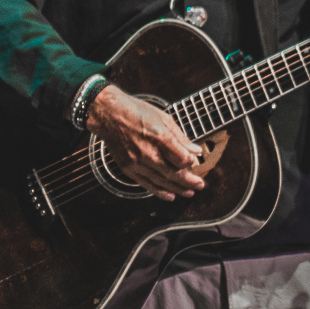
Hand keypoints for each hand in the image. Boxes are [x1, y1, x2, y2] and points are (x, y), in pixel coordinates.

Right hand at [84, 84, 205, 200]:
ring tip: (189, 193)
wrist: (109, 114)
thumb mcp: (163, 118)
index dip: (191, 162)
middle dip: (190, 182)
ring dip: (178, 189)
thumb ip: (180, 137)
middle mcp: (149, 152)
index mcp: (160, 137)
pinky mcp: (128, 168)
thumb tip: (195, 150)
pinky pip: (147, 184)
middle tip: (200, 185)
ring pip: (162, 182)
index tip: (192, 160)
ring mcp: (137, 162)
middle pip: (174, 174)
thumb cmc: (136, 112)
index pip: (183, 159)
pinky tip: (170, 196)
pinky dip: (159, 192)